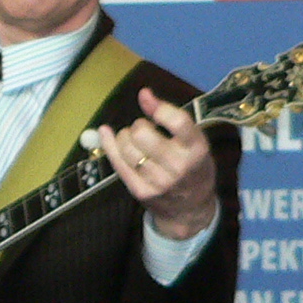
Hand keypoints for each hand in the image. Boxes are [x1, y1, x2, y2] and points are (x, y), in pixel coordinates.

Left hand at [100, 89, 217, 239]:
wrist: (190, 209)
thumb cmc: (193, 167)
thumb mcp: (194, 142)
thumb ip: (172, 119)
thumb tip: (144, 93)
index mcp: (197, 150)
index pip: (178, 123)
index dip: (159, 107)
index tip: (147, 99)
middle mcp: (179, 166)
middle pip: (143, 134)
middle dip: (138, 125)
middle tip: (143, 129)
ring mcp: (158, 181)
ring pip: (127, 148)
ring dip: (124, 136)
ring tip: (134, 139)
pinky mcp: (141, 191)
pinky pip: (117, 163)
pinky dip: (109, 144)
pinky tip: (106, 133)